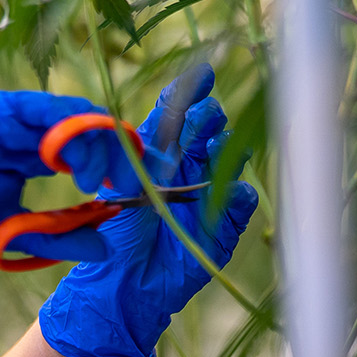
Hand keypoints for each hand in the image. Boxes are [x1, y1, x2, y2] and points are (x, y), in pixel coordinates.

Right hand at [0, 90, 143, 273]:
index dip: (111, 166)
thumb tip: (104, 248)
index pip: (83, 151)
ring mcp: (17, 116)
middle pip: (86, 133)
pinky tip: (79, 159)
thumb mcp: (17, 229)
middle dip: (112, 155)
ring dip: (94, 148)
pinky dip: (72, 128)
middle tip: (123, 183)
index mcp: (31, 154)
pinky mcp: (5, 107)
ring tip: (97, 179)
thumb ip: (60, 234)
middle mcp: (28, 130)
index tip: (131, 189)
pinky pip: (51, 109)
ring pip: (75, 119)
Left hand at [38, 67, 258, 356]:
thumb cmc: (116, 233)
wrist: (123, 283)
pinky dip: (240, 196)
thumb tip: (159, 125)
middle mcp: (188, 167)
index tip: (201, 72)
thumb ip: (139, 157)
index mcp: (158, 154)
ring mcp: (209, 194)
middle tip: (207, 112)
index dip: (189, 92)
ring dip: (227, 148)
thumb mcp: (120, 187)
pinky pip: (240, 204)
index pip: (176, 114)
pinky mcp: (223, 226)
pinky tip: (237, 190)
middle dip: (208, 118)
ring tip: (221, 140)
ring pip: (228, 159)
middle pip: (206, 131)